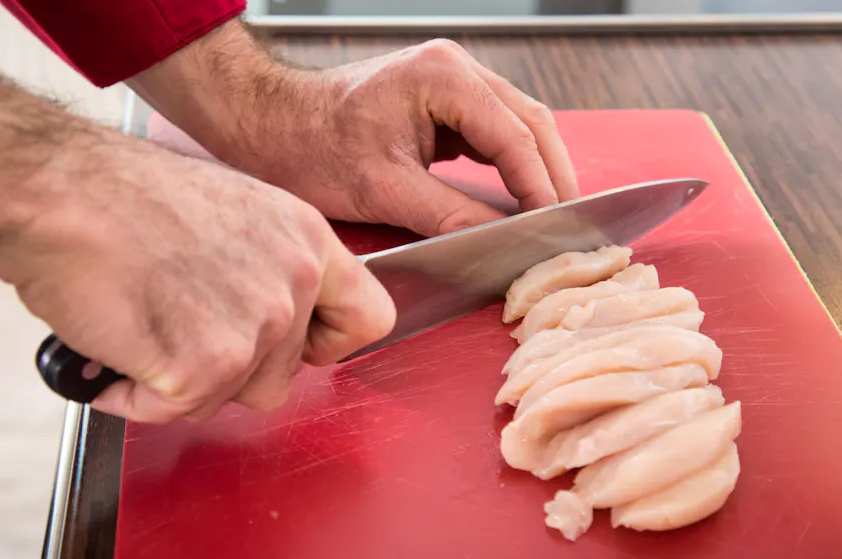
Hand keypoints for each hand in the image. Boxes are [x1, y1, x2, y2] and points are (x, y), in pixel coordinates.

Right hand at [0, 45, 395, 422]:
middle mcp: (293, 283)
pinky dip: (137, 392)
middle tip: (178, 326)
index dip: (328, 343)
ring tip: (144, 324)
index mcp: (306, 240)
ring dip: (182, 380)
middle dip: (228, 368)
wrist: (59, 193)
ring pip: (230, 397)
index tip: (298, 346)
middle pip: (283, 376)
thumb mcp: (232, 210)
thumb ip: (268, 264)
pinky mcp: (205, 367)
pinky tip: (118, 345)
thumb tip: (270, 315)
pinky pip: (175, 409)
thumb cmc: (122, 197)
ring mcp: (254, 328)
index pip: (369, 317)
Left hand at [129, 24, 578, 236]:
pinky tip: (520, 195)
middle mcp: (455, 67)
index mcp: (443, 78)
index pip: (515, 137)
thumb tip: (503, 240)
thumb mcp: (383, 190)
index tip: (559, 228)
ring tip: (553, 215)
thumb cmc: (310, 147)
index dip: (542, 187)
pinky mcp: (441, 98)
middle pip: (530, 122)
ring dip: (536, 167)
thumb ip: (449, 213)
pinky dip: (511, 162)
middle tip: (571, 225)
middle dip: (552, 175)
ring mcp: (450, 79)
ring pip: (518, 123)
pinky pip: (492, 128)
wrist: (270, 123)